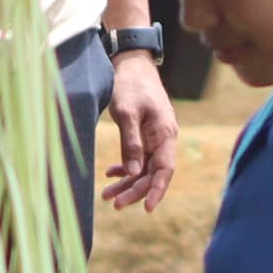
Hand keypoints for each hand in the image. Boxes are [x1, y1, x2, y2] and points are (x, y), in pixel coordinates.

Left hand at [97, 48, 178, 213]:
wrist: (130, 63)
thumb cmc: (130, 84)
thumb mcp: (127, 113)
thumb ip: (131, 143)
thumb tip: (132, 174)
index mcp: (165, 133)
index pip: (165, 169)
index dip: (157, 190)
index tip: (147, 209)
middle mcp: (163, 138)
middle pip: (153, 173)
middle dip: (135, 191)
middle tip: (114, 204)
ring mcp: (154, 137)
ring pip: (143, 168)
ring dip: (127, 182)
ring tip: (107, 196)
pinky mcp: (144, 134)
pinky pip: (138, 158)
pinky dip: (125, 167)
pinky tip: (111, 174)